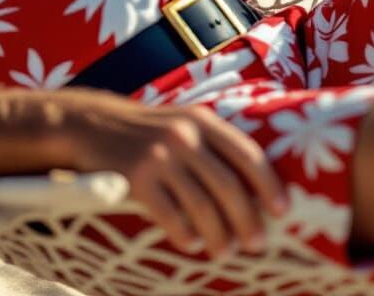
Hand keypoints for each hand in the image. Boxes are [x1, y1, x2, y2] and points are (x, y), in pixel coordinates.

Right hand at [60, 94, 285, 258]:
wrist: (91, 124)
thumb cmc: (146, 131)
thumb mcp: (181, 122)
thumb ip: (212, 144)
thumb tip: (255, 186)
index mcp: (201, 120)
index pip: (247, 154)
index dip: (269, 185)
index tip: (282, 212)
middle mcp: (184, 135)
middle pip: (229, 186)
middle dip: (248, 220)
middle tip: (257, 244)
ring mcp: (160, 156)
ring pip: (202, 207)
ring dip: (219, 236)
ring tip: (224, 251)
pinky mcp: (136, 178)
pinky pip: (170, 216)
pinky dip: (186, 235)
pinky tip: (191, 243)